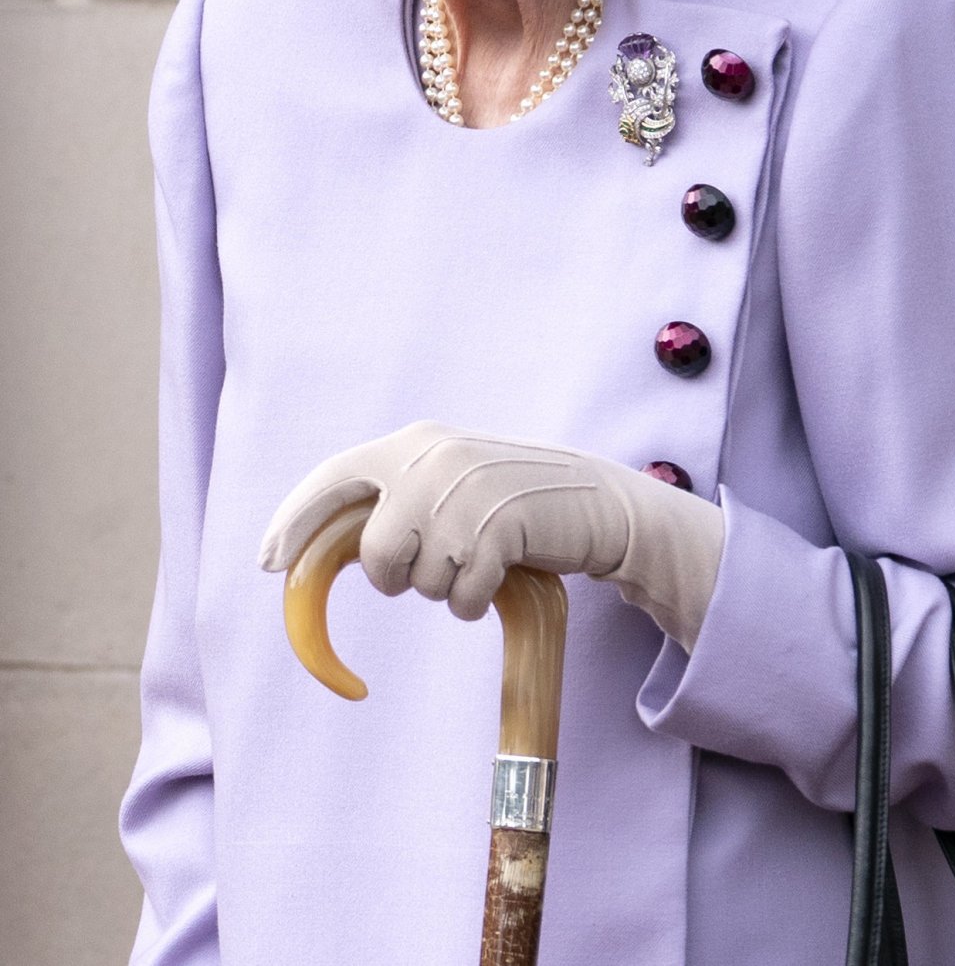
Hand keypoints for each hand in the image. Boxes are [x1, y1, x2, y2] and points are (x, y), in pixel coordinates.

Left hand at [258, 420, 724, 649]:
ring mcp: (468, 492)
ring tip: (480, 559)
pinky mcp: (500, 527)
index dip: (294, 521)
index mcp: (415, 443)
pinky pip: (459, 597)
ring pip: (417, 580)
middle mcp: (434, 460)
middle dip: (397, 577)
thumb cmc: (513, 501)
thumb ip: (398, 499)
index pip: (335, 478)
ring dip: (445, 587)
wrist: (596, 500)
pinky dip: (474, 600)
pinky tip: (501, 573)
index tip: (268, 562)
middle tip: (433, 568)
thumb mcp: (450, 481)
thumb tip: (331, 549)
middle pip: (376, 552)